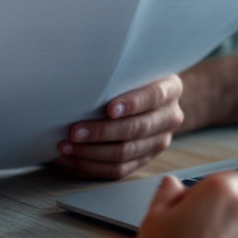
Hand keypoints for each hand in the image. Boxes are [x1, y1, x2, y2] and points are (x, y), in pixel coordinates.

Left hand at [56, 75, 183, 178]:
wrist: (149, 96)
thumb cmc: (132, 77)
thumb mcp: (134, 67)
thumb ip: (119, 72)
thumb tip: (83, 76)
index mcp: (170, 89)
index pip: (153, 96)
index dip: (132, 104)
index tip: (109, 109)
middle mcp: (170, 116)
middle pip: (137, 129)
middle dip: (102, 132)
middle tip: (75, 131)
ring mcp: (159, 141)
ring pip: (126, 153)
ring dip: (92, 152)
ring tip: (67, 146)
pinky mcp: (145, 159)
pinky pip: (119, 170)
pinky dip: (93, 166)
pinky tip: (73, 158)